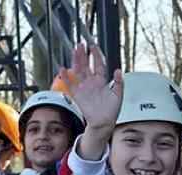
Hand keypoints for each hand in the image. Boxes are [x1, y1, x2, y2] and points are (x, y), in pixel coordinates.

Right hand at [58, 43, 123, 159]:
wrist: (104, 122)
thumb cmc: (112, 110)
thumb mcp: (118, 95)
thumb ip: (119, 83)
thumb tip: (118, 70)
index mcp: (102, 81)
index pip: (98, 65)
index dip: (96, 56)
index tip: (93, 46)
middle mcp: (92, 83)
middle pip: (86, 66)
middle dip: (83, 55)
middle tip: (80, 44)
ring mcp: (84, 88)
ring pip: (78, 71)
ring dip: (76, 61)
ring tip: (74, 51)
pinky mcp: (78, 95)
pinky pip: (70, 85)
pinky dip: (65, 77)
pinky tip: (62, 69)